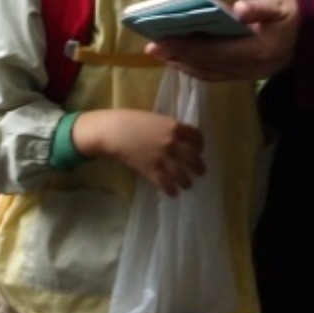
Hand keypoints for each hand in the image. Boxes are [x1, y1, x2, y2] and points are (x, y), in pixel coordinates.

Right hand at [71, 108, 205, 195]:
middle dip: (199, 167)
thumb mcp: (155, 119)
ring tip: (188, 185)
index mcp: (174, 126)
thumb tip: (177, 138)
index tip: (199, 150)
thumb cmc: (130, 121)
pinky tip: (173, 193)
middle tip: (200, 172)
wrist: (112, 131)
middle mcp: (172, 143)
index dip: (200, 145)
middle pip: (193, 158)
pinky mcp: (150, 169)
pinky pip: (165, 183)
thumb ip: (168, 128)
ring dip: (187, 181)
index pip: (197, 137)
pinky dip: (171, 190)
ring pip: (182, 174)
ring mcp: (162, 157)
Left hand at [146, 0, 300, 82]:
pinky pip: (216, 75)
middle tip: (151, 48)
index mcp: (257, 51)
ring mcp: (248, 74)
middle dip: (177, 57)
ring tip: (162, 55)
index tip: (161, 42)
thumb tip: (237, 8)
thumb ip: (259, 8)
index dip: (185, 48)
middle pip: (206, 66)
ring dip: (184, 65)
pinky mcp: (247, 74)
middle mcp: (250, 68)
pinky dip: (197, 69)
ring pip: (209, 73)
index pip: (213, 52)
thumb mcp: (282, 4)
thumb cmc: (298, 13)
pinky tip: (183, 61)